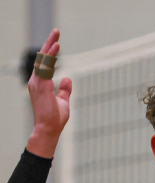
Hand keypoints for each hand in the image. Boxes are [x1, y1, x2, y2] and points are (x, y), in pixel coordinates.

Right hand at [26, 29, 71, 157]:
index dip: (50, 52)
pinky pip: (46, 67)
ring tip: (57, 36)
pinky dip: (51, 56)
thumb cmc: (54, 118)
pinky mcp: (42, 86)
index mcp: (40, 84)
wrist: (49, 129)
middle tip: (56, 32)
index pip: (44, 64)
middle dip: (49, 44)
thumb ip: (64, 89)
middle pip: (42, 58)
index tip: (56, 42)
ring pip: (43, 60)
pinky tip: (57, 48)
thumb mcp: (63, 101)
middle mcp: (36, 81)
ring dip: (50, 47)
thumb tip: (67, 78)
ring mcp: (37, 83)